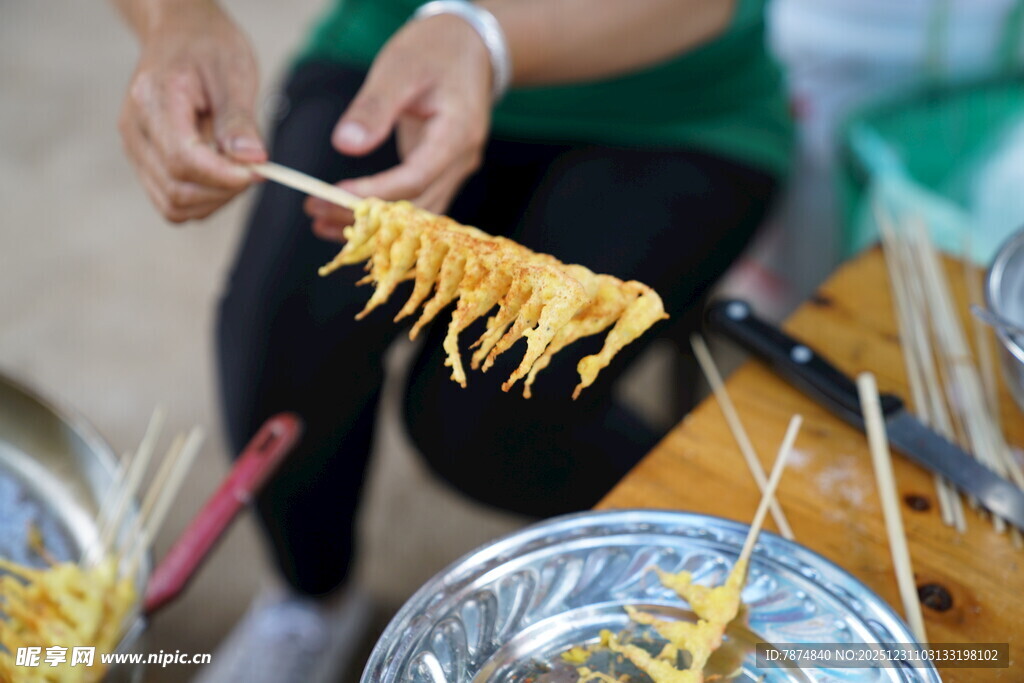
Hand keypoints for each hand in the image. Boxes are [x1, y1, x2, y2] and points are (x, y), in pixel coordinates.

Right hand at [118, 0, 265, 222]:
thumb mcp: (234, 72)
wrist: (180, 33)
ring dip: (214, 200)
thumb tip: (252, 160)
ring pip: (173, 205)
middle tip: (254, 169)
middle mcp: (135, 128)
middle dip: (223, 190)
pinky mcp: (143, 161)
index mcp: (154, 98)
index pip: (183, 159)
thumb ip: (239, 120)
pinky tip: (221, 176)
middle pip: (177, 188)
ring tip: (237, 170)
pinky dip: (202, 201)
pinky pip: (170, 201)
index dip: (223, 176)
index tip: (259, 172)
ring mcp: (135, 147)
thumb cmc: (208, 47)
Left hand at [306, 15, 492, 240]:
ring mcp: (456, 170)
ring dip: (373, 225)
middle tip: (315, 211)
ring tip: (322, 222)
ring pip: (417, 215)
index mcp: (457, 133)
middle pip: (415, 206)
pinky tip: (349, 219)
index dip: (374, 193)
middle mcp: (462, 161)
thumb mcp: (400, 68)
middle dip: (366, 216)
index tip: (331, 194)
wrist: (470, 46)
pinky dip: (385, 216)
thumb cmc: (434, 50)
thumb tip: (345, 144)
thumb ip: (374, 107)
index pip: (415, 179)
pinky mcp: (444, 172)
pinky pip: (416, 204)